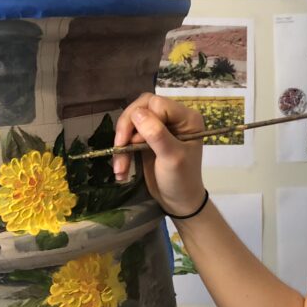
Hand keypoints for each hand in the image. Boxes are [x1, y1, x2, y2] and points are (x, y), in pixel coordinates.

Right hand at [113, 93, 206, 215]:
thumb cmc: (182, 181)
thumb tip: (137, 113)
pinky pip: (129, 135)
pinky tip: (120, 169)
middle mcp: (174, 118)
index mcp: (186, 118)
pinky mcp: (148, 138)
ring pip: (132, 121)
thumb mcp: (172, 158)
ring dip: (122, 144)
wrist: (179, 202)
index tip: (136, 142)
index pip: (157, 104)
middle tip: (119, 147)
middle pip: (142, 107)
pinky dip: (122, 151)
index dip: (142, 118)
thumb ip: (157, 134)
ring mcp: (160, 127)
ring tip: (119, 168)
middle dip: (127, 128)